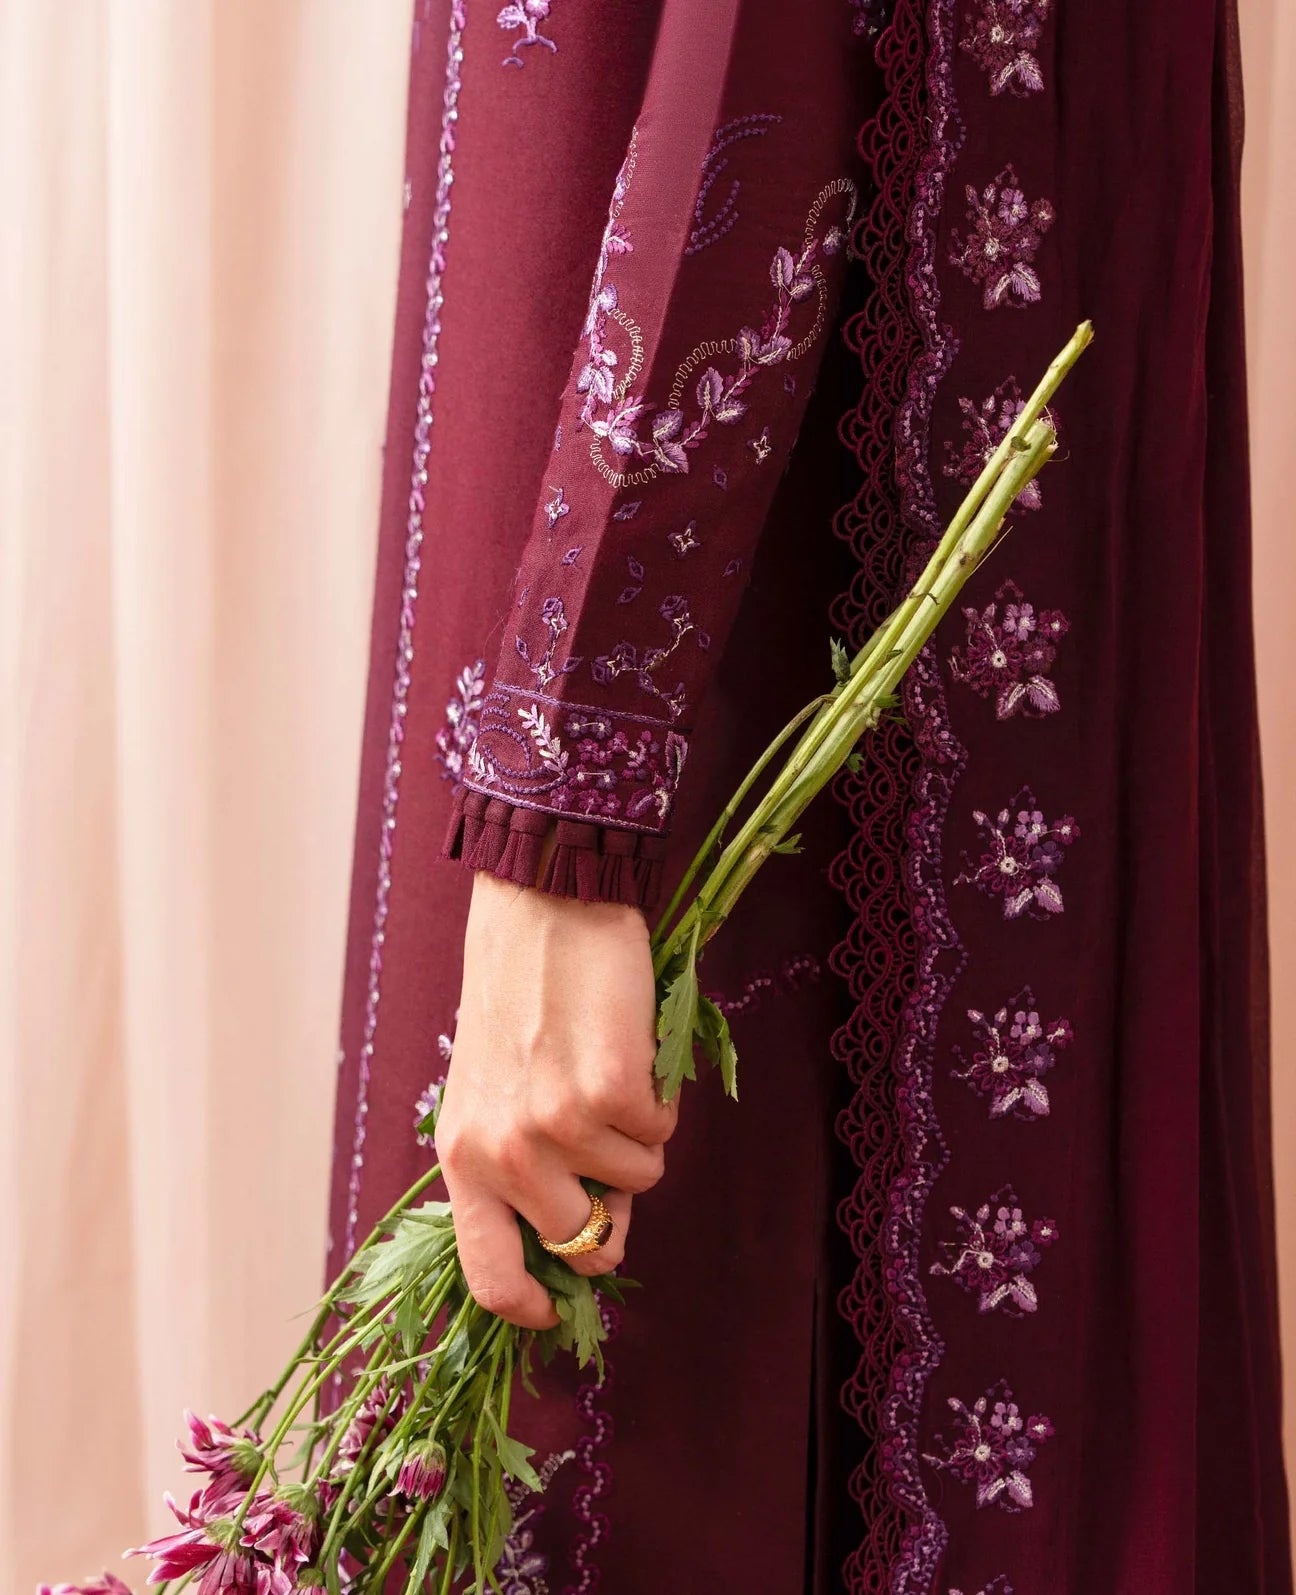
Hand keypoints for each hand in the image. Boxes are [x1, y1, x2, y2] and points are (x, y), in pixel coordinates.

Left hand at [437, 870, 676, 1328]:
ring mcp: (560, 1126)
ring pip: (638, 1182)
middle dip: (610, 1204)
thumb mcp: (491, 1091)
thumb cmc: (518, 998)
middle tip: (607, 1145)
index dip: (527, 1306)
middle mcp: (505, 1153)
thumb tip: (587, 1232)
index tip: (554, 1312)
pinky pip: (662, 1132)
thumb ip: (520, 1166)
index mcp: (464, 1157)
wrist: (544, 909)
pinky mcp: (612, 1093)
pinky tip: (627, 1049)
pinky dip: (659, 1098)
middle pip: (584, 1238)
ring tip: (606, 1073)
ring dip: (637, 1137)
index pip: (488, 1273)